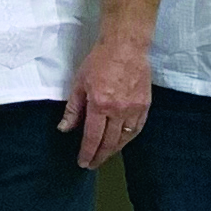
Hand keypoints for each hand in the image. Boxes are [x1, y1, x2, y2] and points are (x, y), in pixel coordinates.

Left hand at [60, 29, 152, 171]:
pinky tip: (122, 141)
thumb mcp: (79, 84)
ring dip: (115, 150)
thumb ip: (73, 109)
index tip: (83, 162)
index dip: (87, 152)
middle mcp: (119, 111)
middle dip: (100, 156)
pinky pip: (138, 128)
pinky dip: (129, 138)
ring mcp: (134, 109)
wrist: (125, 47)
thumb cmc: (99, 61)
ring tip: (105, 155)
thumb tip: (64, 128)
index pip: (92, 137)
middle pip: (110, 142)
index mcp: (100, 105)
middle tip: (93, 164)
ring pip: (125, 138)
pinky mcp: (145, 105)